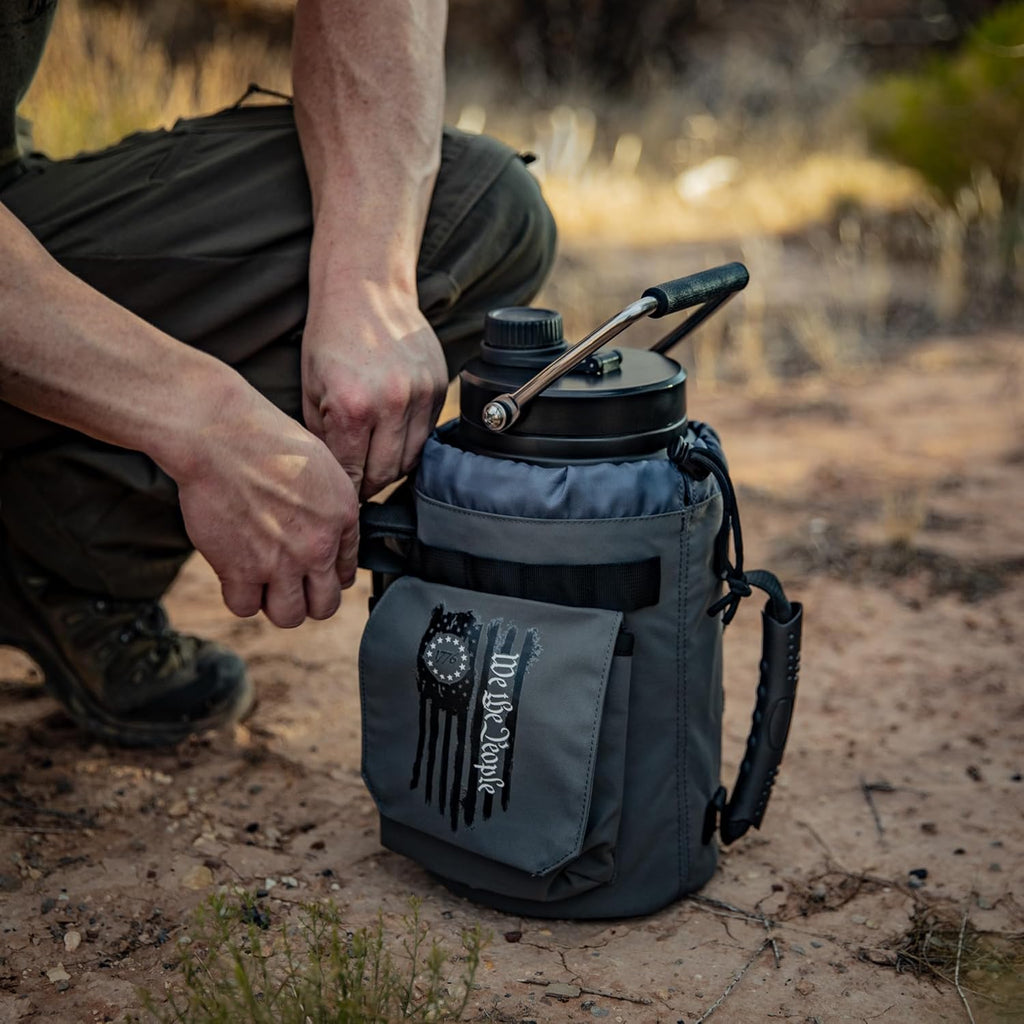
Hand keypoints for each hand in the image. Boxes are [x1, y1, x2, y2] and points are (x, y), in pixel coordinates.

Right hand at [173, 382, 359, 627]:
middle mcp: (317, 547)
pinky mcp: (238, 570)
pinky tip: (238, 576)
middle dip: (309, 600)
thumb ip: (333, 508)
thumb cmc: (267, 441)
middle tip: (292, 585)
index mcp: (342, 519)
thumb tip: (333, 535)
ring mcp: (279, 563)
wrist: (221, 437)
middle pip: (324, 606)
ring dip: (276, 604)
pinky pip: (245, 607)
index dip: (328, 575)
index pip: (346, 574)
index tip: (313, 570)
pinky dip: (241, 597)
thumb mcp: (324, 467)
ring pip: (288, 616)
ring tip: (265, 583)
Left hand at [301, 281, 447, 499]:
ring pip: (411, 459)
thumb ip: (323, 437)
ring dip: (392, 468)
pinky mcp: (439, 386)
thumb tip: (335, 478)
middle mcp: (392, 403)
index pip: (352, 474)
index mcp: (352, 407)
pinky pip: (427, 435)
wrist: (366, 289)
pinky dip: (410, 443)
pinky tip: (392, 437)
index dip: (345, 492)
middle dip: (369, 485)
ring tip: (374, 462)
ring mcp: (420, 395)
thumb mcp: (311, 390)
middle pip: (386, 474)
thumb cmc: (330, 337)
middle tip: (357, 487)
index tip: (341, 499)